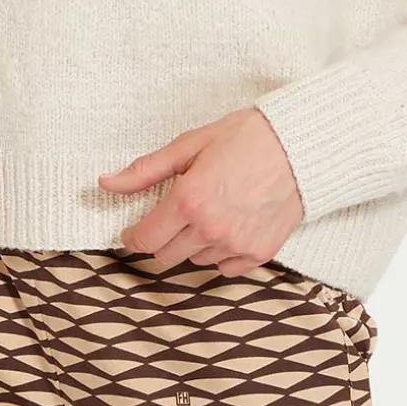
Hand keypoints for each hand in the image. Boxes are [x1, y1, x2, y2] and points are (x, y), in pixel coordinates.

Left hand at [98, 105, 304, 275]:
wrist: (299, 146)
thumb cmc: (245, 138)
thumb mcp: (190, 145)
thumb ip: (145, 170)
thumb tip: (106, 183)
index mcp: (188, 201)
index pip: (144, 239)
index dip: (133, 236)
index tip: (133, 229)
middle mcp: (210, 230)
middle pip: (165, 255)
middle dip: (161, 238)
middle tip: (173, 215)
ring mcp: (236, 245)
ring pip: (195, 261)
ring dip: (192, 243)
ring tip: (208, 211)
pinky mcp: (258, 254)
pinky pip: (224, 267)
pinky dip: (220, 252)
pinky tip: (229, 224)